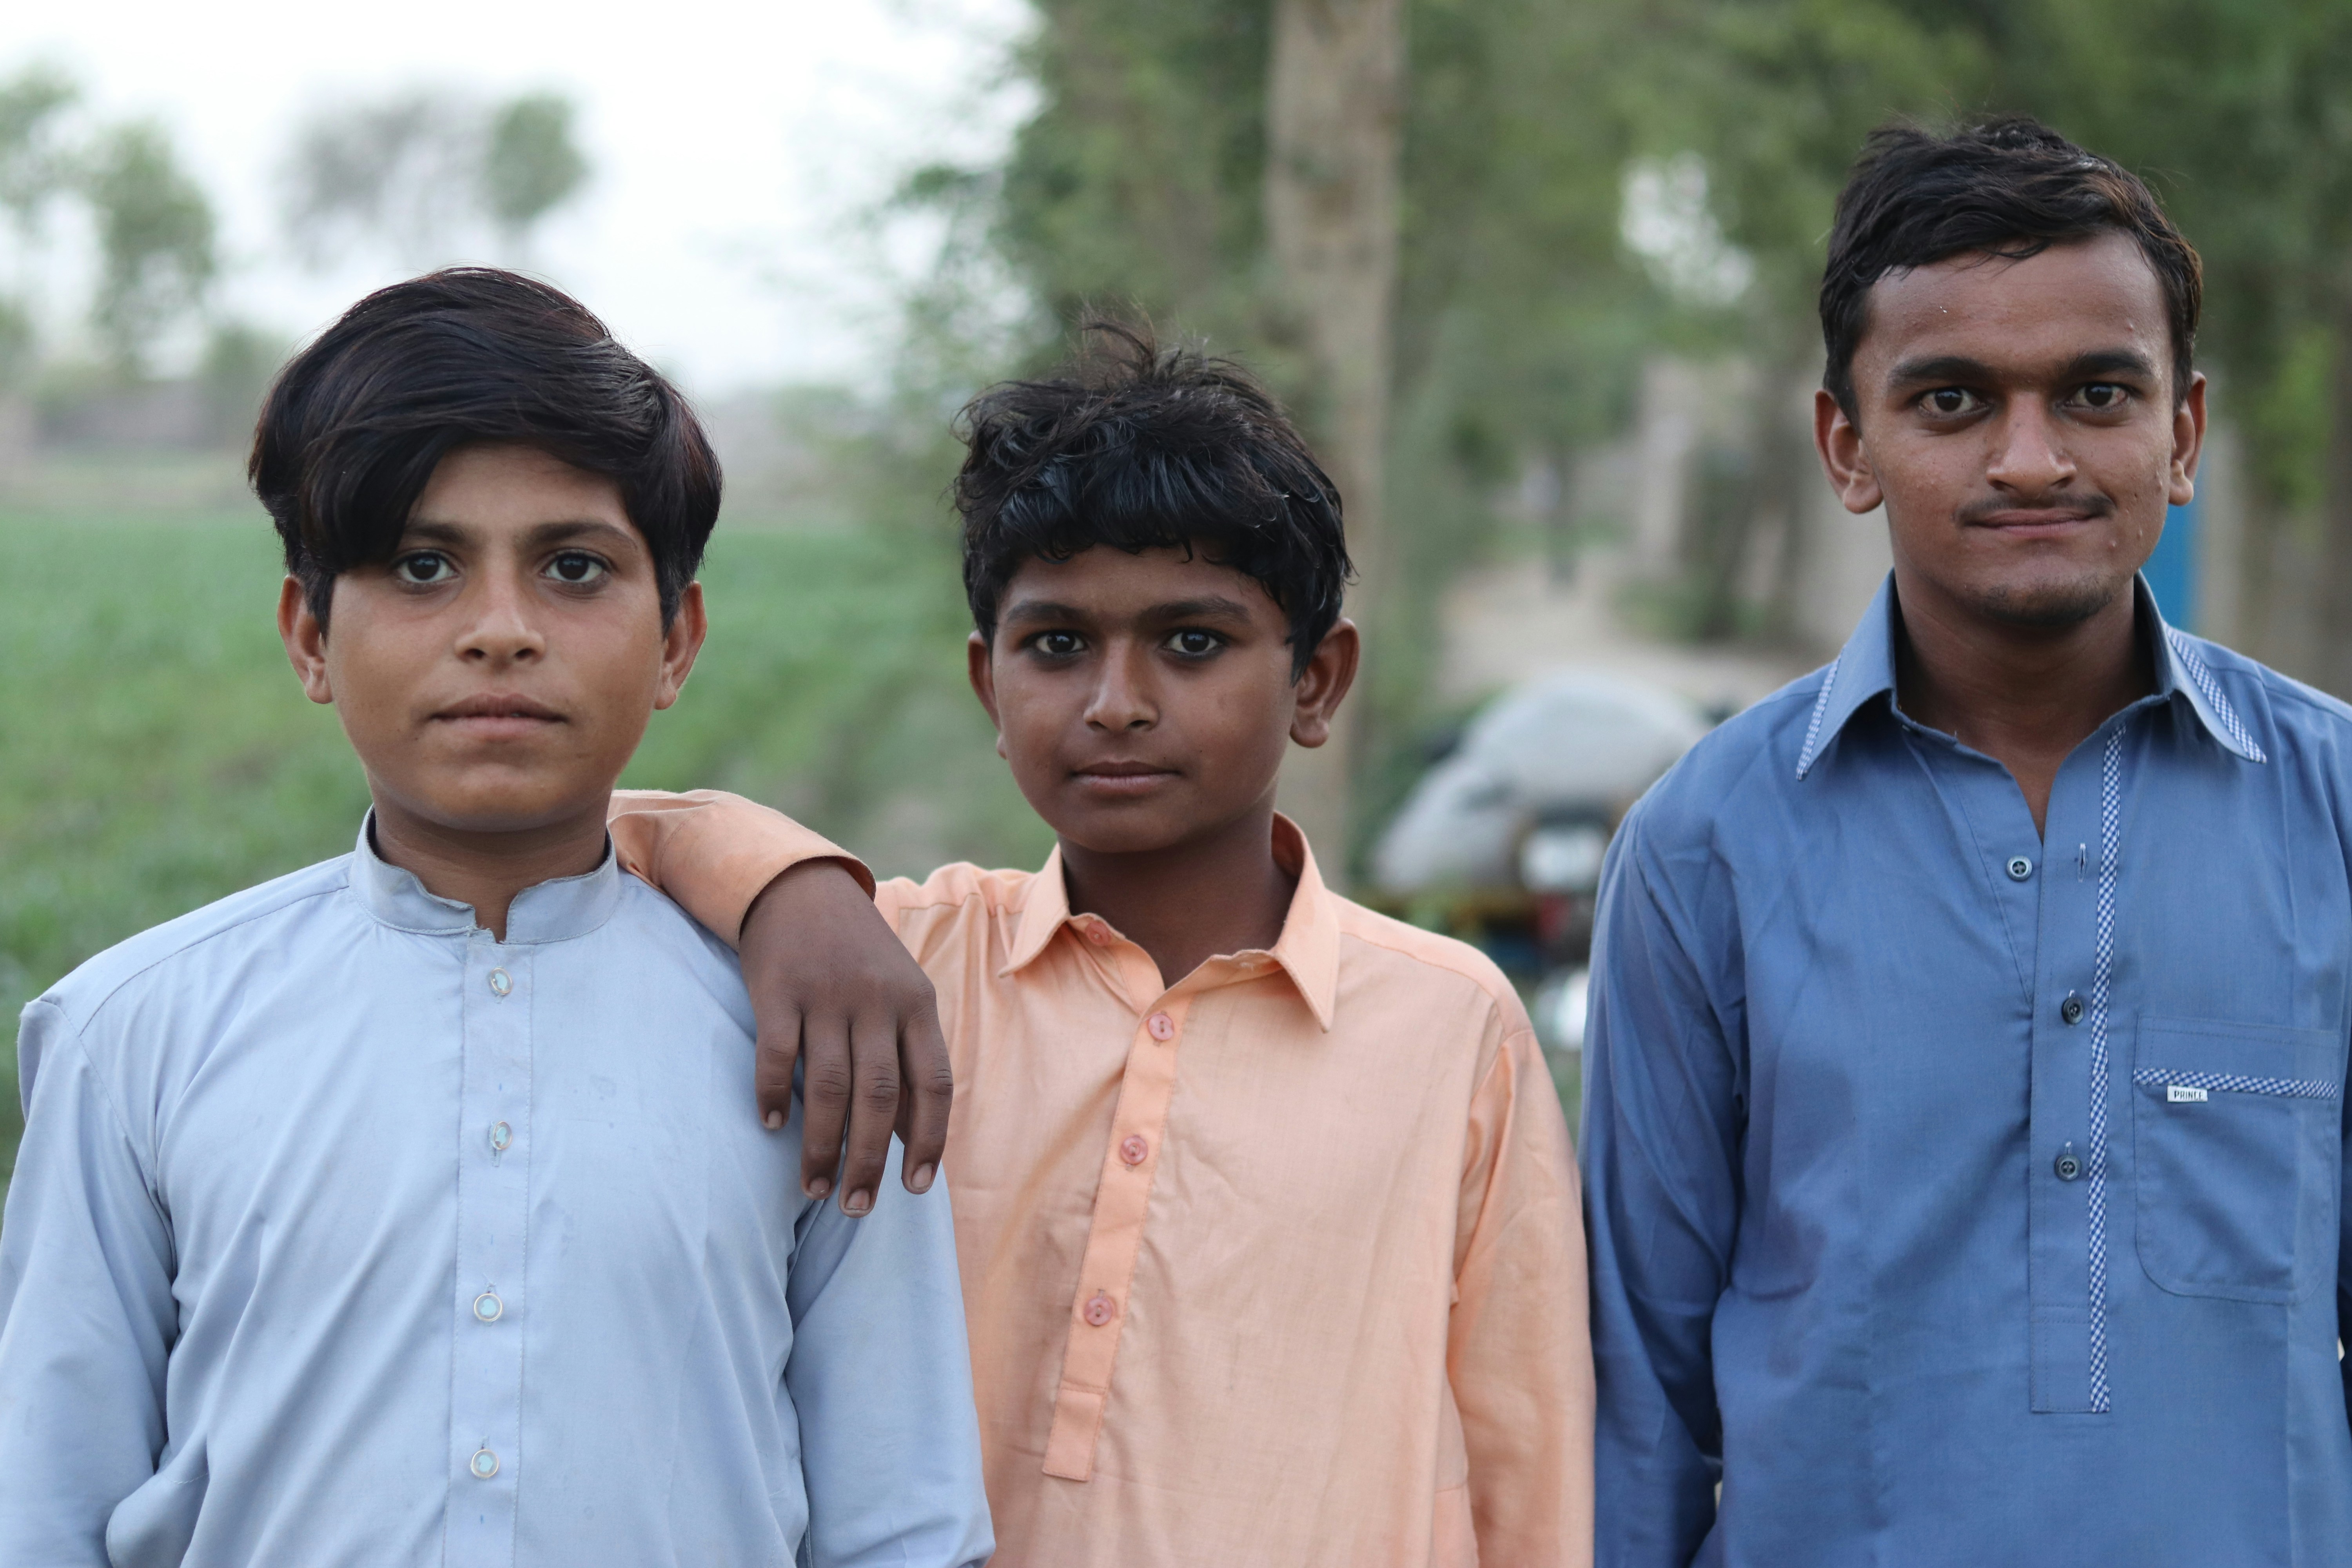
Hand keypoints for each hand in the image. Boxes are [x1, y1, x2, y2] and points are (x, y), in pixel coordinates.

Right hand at [738, 859, 951, 1214]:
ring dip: (822, 1146)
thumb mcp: (899, 994)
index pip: (935, 1084)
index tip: (916, 1188)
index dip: (929, 1141)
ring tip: (816, 1190)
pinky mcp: (779, 991)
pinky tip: (773, 1128)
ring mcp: (827, 995)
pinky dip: (776, 1096)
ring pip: (831, 1087)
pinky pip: (779, 1055)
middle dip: (870, 1160)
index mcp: (916, 1005)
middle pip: (881, 1097)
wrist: (802, 888)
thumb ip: (907, 1058)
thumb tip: (910, 1137)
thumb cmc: (858, 956)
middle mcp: (877, 1002)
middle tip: (857, 1208)